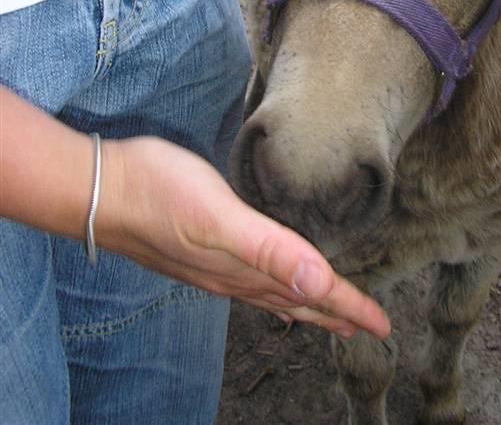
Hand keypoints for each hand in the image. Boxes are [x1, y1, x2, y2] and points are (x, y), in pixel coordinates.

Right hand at [97, 135, 389, 338]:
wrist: (99, 190)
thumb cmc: (160, 194)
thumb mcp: (219, 219)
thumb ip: (269, 250)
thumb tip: (319, 283)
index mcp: (245, 270)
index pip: (310, 293)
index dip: (348, 307)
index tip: (383, 326)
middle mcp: (232, 276)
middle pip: (294, 301)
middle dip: (332, 314)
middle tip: (364, 327)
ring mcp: (212, 266)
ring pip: (270, 294)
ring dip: (303, 303)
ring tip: (324, 309)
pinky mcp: (197, 250)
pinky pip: (247, 280)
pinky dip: (270, 286)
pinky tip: (264, 279)